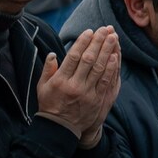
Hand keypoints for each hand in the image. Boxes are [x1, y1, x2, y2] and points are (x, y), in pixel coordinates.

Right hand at [35, 27, 120, 147]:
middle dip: (98, 43)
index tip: (89, 31)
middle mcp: (75, 85)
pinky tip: (115, 56)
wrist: (60, 128)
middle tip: (105, 30)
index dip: (83, 42)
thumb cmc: (50, 104)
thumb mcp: (42, 87)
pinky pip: (106, 81)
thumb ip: (48, 69)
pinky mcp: (97, 100)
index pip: (73, 57)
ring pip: (99, 68)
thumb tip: (53, 54)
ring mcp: (88, 93)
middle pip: (89, 59)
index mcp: (60, 80)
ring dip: (108, 51)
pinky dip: (111, 68)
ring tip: (113, 38)